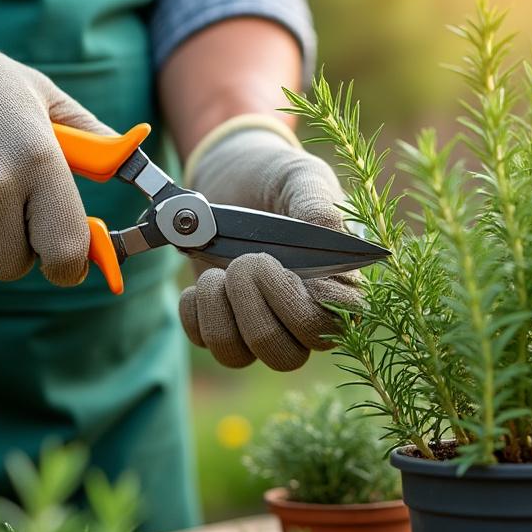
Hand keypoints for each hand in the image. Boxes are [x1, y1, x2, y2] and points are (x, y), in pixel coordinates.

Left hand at [179, 116, 361, 370]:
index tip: (279, 265)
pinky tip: (201, 281)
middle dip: (255, 309)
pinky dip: (195, 311)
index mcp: (336, 288)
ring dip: (220, 311)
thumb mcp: (301, 179)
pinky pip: (203, 341)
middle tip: (246, 260)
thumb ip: (317, 205)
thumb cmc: (279, 179)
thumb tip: (326, 232)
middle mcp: (301, 317)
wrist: (232, 176)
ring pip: (239, 355)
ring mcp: (259, 324)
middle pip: (285, 355)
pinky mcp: (221, 322)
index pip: (328, 328)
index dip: (299, 307)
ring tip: (218, 271)